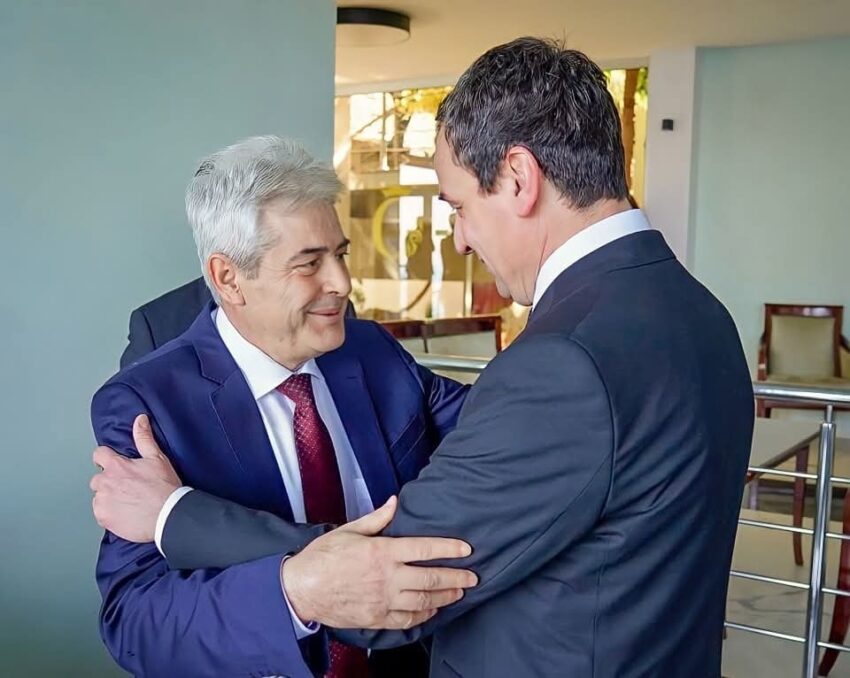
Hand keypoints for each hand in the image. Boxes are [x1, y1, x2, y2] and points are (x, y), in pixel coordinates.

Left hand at [90, 414, 181, 541]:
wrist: (168, 515)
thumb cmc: (164, 487)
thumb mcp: (157, 458)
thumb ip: (144, 438)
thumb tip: (140, 420)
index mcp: (116, 466)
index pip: (99, 454)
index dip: (107, 458)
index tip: (115, 465)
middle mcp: (104, 483)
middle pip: (98, 478)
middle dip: (109, 481)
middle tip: (128, 487)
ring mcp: (102, 502)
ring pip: (100, 497)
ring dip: (109, 498)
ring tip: (129, 502)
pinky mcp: (104, 518)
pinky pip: (101, 513)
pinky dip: (111, 514)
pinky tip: (126, 513)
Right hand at [281, 496, 476, 629]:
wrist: (301, 590)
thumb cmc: (322, 558)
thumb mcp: (349, 530)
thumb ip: (376, 518)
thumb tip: (395, 502)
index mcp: (382, 551)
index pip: (425, 549)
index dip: (450, 549)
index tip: (467, 549)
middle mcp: (387, 577)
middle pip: (431, 579)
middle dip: (456, 578)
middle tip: (473, 577)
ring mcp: (383, 600)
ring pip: (424, 602)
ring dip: (445, 598)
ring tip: (458, 593)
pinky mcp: (377, 618)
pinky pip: (407, 620)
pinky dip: (424, 616)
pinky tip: (432, 610)